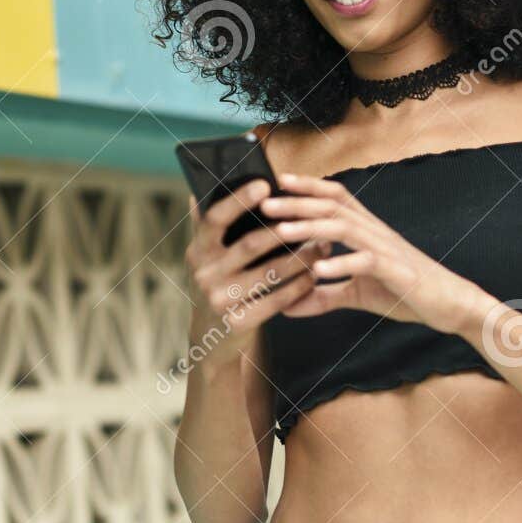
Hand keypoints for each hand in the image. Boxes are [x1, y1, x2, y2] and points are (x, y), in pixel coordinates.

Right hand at [183, 178, 326, 361]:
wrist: (210, 337)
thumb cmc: (217, 283)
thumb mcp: (205, 257)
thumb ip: (204, 226)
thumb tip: (198, 190)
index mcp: (197, 250)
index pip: (215, 219)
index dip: (238, 201)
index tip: (265, 185)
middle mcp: (204, 274)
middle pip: (250, 245)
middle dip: (285, 231)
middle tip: (315, 218)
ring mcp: (220, 300)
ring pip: (270, 273)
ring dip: (301, 258)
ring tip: (324, 246)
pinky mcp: (238, 322)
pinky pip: (277, 300)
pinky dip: (299, 286)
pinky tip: (315, 276)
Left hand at [257, 172, 492, 334]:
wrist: (450, 304)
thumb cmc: (405, 291)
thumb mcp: (357, 293)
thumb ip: (324, 296)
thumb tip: (287, 306)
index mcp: (366, 230)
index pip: (335, 197)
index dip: (308, 186)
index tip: (279, 181)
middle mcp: (374, 232)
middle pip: (332, 206)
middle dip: (296, 203)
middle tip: (264, 203)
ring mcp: (385, 249)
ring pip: (344, 228)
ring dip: (310, 228)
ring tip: (281, 231)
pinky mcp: (396, 271)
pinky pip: (365, 262)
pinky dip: (341, 264)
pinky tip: (318, 271)